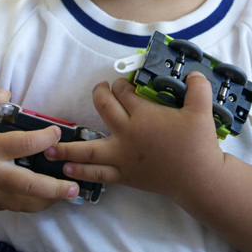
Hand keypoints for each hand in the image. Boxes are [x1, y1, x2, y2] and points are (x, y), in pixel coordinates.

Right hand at [0, 87, 79, 211]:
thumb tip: (9, 93)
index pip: (24, 145)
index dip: (45, 138)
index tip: (56, 133)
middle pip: (29, 184)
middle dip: (55, 187)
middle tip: (75, 186)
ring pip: (24, 202)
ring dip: (48, 200)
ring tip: (67, 194)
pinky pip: (14, 206)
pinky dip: (31, 202)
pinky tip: (45, 197)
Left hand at [45, 73, 224, 203]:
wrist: (199, 179)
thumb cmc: (198, 144)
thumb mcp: (202, 110)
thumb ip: (198, 87)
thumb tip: (194, 72)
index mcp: (144, 115)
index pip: (124, 93)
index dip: (121, 85)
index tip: (124, 85)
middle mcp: (128, 134)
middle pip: (104, 108)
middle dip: (99, 95)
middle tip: (99, 90)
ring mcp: (123, 157)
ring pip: (89, 149)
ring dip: (68, 146)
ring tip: (49, 145)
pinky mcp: (125, 175)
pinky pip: (98, 174)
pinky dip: (82, 171)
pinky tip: (68, 169)